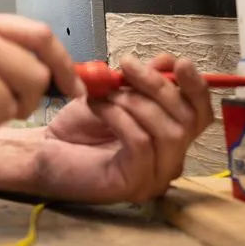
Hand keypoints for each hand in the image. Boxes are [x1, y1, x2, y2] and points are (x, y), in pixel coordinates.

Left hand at [34, 53, 213, 203]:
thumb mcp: (114, 93)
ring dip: (134, 102)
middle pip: (188, 121)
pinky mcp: (134, 184)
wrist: (43, 150)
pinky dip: (119, 116)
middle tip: (127, 66)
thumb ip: (142, 80)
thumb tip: (167, 61)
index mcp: (170, 137)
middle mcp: (170, 160)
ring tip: (105, 92)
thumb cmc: (78, 125)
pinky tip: (97, 106)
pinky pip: (141, 142)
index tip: (180, 63)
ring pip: (168, 132)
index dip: (196, 87)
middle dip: (159, 87)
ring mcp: (155, 177)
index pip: (200, 115)